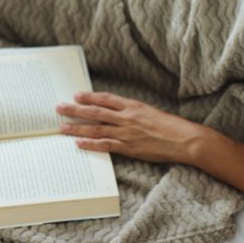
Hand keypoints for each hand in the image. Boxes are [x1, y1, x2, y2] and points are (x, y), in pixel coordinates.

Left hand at [55, 91, 213, 163]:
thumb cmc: (172, 127)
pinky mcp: (129, 147)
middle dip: (75, 110)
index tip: (76, 95)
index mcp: (133, 106)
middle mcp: (127, 117)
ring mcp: (127, 132)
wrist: (184, 139)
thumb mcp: (152, 112)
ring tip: (62, 127)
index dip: (89, 97)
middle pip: (95, 112)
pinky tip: (78, 143)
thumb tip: (120, 112)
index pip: (106, 99)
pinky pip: (105, 145)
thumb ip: (135, 112)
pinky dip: (90, 144)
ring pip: (96, 128)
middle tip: (58, 108)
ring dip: (77, 127)